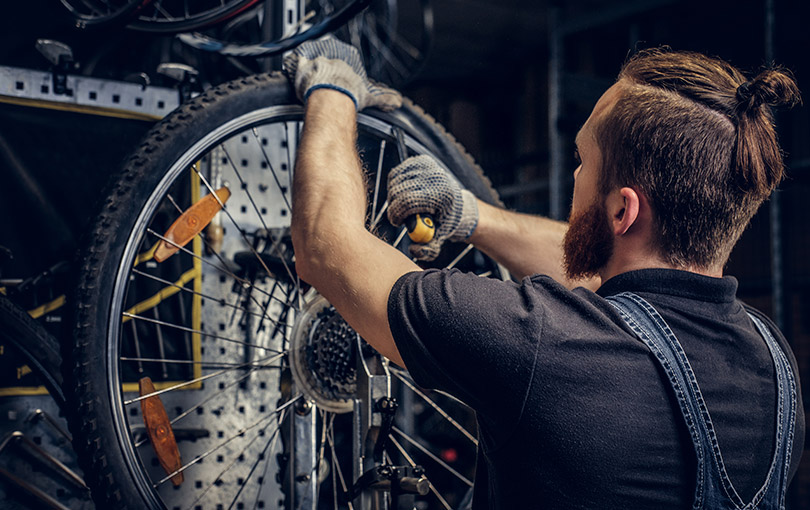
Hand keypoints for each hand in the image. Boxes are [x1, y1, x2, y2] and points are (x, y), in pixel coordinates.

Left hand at [282, 35, 400, 111]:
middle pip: (326, 60)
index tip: (336, 85)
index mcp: (349, 53)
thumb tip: (397, 103)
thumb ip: (385, 98)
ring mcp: (315, 52)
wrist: (329, 96)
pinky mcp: (299, 57)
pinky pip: (295, 62)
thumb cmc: (348, 93)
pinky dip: (296, 72)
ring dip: (310, 72)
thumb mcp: (370, 96)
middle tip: (323, 88)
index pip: (343, 60)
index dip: (338, 74)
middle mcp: (332, 48)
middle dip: (324, 73)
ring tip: (311, 87)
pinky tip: (300, 83)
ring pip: (311, 60)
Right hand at [387, 155, 478, 260]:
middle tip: (398, 216)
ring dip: (394, 196)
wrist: (458, 205)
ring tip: (404, 206)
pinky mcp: (421, 161)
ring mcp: (428, 166)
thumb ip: (427, 249)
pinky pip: (397, 172)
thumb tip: (414, 250)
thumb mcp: (439, 239)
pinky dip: (396, 184)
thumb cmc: (445, 222)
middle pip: (398, 191)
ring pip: (395, 181)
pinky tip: (404, 193)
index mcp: (442, 195)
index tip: (397, 223)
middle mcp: (436, 177)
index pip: (408, 201)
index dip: (397, 214)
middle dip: (394, 206)